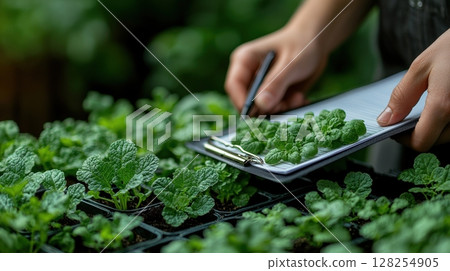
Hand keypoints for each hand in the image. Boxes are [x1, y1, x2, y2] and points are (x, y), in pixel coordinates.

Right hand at [224, 26, 327, 114]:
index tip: (259, 113)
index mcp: (244, 60)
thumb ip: (276, 83)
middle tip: (286, 104)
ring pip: (262, 108)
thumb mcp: (291, 63)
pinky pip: (275, 109)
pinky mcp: (272, 93)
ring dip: (281, 108)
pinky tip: (300, 98)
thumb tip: (262, 105)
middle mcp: (248, 74)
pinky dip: (288, 108)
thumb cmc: (303, 45)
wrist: (317, 43)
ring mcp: (260, 85)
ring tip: (298, 98)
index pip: (233, 85)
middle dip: (267, 108)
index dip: (243, 102)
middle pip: (247, 100)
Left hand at [377, 29, 449, 150]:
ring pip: (448, 136)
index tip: (395, 127)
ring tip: (427, 108)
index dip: (404, 138)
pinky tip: (442, 105)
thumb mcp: (421, 67)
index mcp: (445, 106)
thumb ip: (402, 96)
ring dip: (435, 128)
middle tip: (408, 115)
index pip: (421, 142)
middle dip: (419, 132)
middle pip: (435, 141)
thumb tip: (385, 120)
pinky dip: (447, 121)